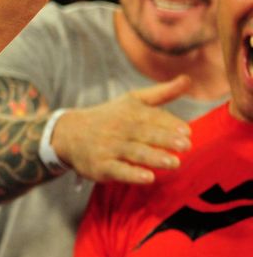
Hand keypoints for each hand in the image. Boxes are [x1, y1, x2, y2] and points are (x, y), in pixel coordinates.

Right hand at [51, 75, 192, 183]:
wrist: (68, 133)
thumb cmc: (110, 118)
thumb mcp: (132, 101)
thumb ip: (162, 93)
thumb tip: (188, 79)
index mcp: (129, 112)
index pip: (151, 116)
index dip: (170, 124)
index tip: (187, 131)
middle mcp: (119, 129)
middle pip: (144, 134)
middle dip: (165, 139)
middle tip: (186, 145)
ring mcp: (109, 147)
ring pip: (134, 152)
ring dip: (154, 157)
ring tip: (174, 162)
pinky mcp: (101, 166)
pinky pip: (118, 170)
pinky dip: (133, 174)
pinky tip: (148, 177)